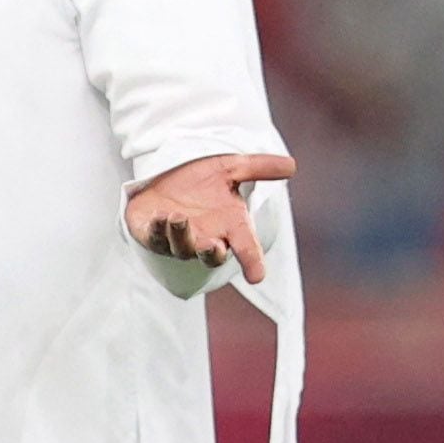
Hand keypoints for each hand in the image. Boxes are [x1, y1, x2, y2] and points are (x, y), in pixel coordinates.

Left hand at [125, 151, 297, 285]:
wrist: (164, 175)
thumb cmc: (201, 179)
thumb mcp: (230, 168)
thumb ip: (258, 168)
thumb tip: (292, 165)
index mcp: (229, 226)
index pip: (246, 247)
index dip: (253, 262)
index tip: (257, 277)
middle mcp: (205, 237)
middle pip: (211, 256)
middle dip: (211, 254)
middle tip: (213, 246)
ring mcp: (177, 240)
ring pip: (181, 248)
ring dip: (181, 236)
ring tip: (178, 217)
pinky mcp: (151, 234)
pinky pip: (154, 238)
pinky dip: (157, 230)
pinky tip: (160, 217)